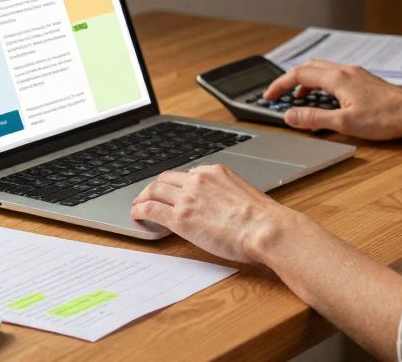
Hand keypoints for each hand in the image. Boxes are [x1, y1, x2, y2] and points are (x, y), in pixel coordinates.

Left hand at [131, 164, 292, 263]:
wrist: (265, 229)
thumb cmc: (263, 219)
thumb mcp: (244, 194)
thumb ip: (226, 194)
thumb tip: (221, 206)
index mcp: (215, 172)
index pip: (188, 174)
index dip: (177, 185)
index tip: (174, 192)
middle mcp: (198, 180)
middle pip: (166, 178)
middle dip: (155, 187)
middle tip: (149, 196)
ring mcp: (187, 198)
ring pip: (154, 190)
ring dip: (143, 197)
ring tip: (137, 205)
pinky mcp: (180, 217)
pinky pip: (151, 208)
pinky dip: (139, 209)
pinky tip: (136, 215)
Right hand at [263, 59, 401, 139]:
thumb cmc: (384, 119)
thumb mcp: (344, 123)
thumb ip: (314, 119)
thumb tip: (290, 116)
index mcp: (337, 78)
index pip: (299, 74)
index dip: (280, 85)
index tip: (268, 96)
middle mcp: (345, 70)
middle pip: (309, 67)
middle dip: (291, 80)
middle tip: (280, 96)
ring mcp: (356, 73)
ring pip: (322, 70)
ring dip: (306, 82)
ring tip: (299, 99)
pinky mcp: (364, 80)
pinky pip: (335, 75)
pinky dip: (321, 84)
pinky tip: (325, 99)